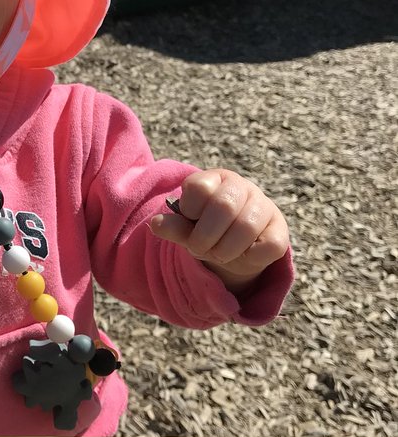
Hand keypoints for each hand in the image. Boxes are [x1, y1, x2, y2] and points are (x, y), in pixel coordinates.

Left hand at [149, 168, 289, 294]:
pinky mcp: (280, 228)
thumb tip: (155, 224)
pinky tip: (243, 254)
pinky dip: (250, 257)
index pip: (200, 187)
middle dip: (205, 236)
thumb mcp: (187, 229)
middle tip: (199, 248)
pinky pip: (268, 245)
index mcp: (215, 179)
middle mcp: (242, 186)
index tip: (190, 221)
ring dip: (225, 250)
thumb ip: (174, 227)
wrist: (236, 248)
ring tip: (219, 254)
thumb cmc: (207, 231)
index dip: (190, 211)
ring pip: (246, 227)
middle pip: (223, 206)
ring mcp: (264, 205)